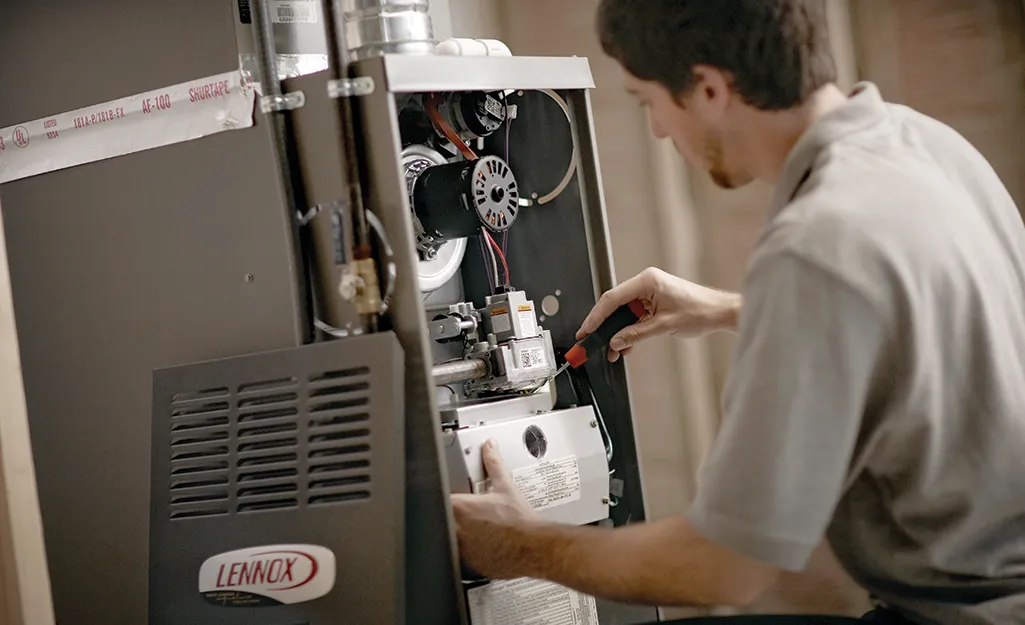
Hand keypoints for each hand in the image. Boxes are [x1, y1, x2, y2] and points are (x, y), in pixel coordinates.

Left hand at [451, 439, 540, 579]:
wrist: (533, 547)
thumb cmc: (520, 521)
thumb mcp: (506, 487)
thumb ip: (494, 464)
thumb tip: (490, 447)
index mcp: (460, 507)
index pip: (439, 498)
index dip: (446, 498)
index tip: (455, 500)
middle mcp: (456, 529)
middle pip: (441, 521)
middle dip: (452, 517)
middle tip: (470, 516)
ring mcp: (461, 549)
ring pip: (450, 540)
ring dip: (459, 535)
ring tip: (479, 532)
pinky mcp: (468, 565)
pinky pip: (461, 558)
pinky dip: (468, 552)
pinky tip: (483, 546)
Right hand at [576, 267, 739, 361]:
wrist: (721, 312)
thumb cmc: (702, 310)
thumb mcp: (665, 326)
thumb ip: (636, 334)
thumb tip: (616, 341)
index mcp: (647, 281)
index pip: (613, 299)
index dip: (596, 316)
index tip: (586, 330)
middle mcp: (646, 284)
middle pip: (615, 306)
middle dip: (604, 327)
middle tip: (591, 342)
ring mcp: (650, 293)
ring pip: (624, 314)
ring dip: (617, 333)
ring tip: (612, 351)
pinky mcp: (654, 302)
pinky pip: (635, 317)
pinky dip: (629, 331)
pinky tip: (625, 346)